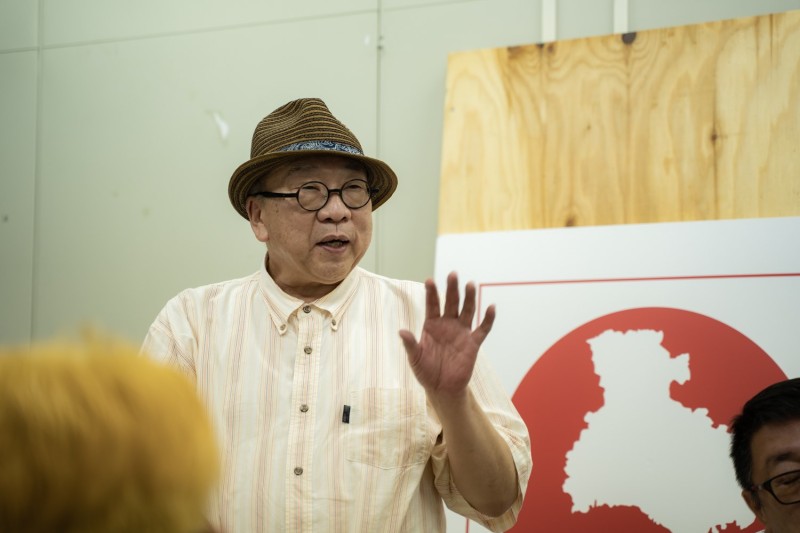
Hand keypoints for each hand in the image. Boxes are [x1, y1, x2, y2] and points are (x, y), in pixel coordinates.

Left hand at [399, 272, 495, 399]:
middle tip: (452, 274)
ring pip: (467, 311)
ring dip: (469, 298)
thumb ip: (411, 344)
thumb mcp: (415, 358)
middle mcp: (447, 325)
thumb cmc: (426, 372)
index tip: (429, 280)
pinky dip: (488, 319)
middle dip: (452, 289)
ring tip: (470, 284)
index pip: (432, 305)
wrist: (442, 388)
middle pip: (451, 303)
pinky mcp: (473, 343)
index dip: (431, 293)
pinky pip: (482, 329)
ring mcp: (461, 332)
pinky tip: (491, 307)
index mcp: (432, 325)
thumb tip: (401, 331)